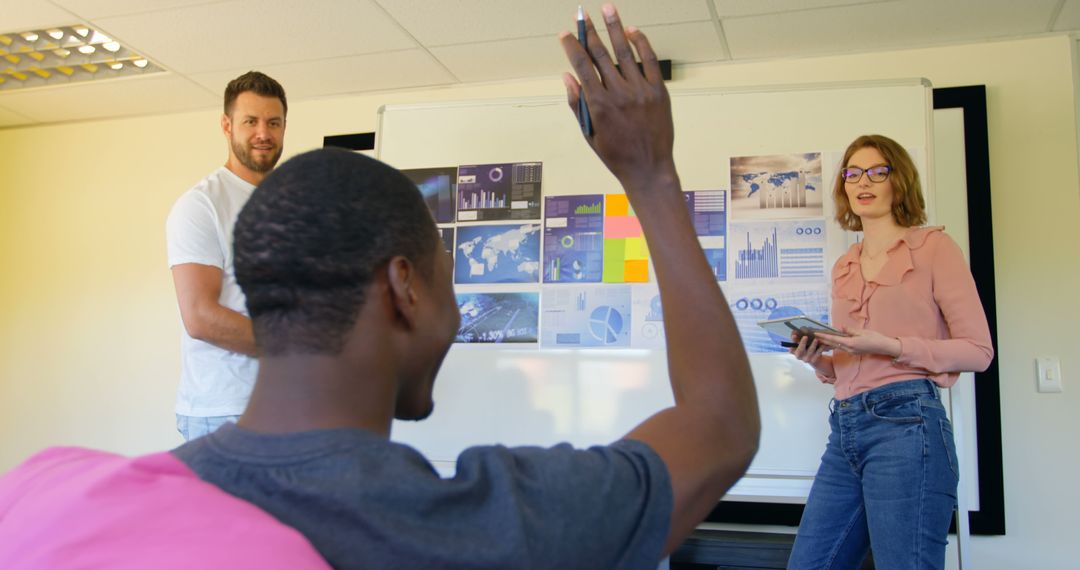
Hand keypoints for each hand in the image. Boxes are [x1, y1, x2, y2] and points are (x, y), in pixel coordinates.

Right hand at [559, 4, 675, 191]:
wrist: (649, 168)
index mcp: (599, 105)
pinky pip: (649, 61)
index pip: (582, 67)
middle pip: (601, 54)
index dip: (572, 47)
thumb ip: (578, 103)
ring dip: (615, 27)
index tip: (565, 34)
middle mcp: (619, 93)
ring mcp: (640, 90)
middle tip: (582, 13)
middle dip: (590, 31)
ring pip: (624, 52)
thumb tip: (568, 76)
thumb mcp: (590, 133)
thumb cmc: (616, 154)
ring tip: (608, 8)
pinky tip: (632, 31)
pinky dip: (641, 44)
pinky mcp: (658, 91)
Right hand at [789, 333, 829, 365]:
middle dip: (802, 343)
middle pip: (800, 350)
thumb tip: (794, 331)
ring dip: (813, 345)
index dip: (793, 341)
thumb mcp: (800, 343)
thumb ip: (797, 338)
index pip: (792, 345)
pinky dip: (820, 349)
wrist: (813, 359)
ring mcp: (806, 359)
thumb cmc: (805, 349)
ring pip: (809, 351)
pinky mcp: (813, 360)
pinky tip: (822, 345)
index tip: (794, 336)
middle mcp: (799, 356)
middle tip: (805, 336)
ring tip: (816, 339)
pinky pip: (817, 354)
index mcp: (794, 352)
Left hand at [813, 326, 901, 357]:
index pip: (834, 339)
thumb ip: (850, 330)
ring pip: (836, 346)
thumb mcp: (862, 332)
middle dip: (823, 340)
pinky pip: (841, 347)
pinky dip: (835, 344)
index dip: (824, 336)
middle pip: (833, 344)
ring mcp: (851, 351)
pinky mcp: (853, 351)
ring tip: (819, 338)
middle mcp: (849, 349)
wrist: (883, 347)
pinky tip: (831, 341)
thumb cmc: (875, 338)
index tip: (816, 334)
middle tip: (814, 335)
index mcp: (850, 343)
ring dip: (828, 342)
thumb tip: (840, 328)